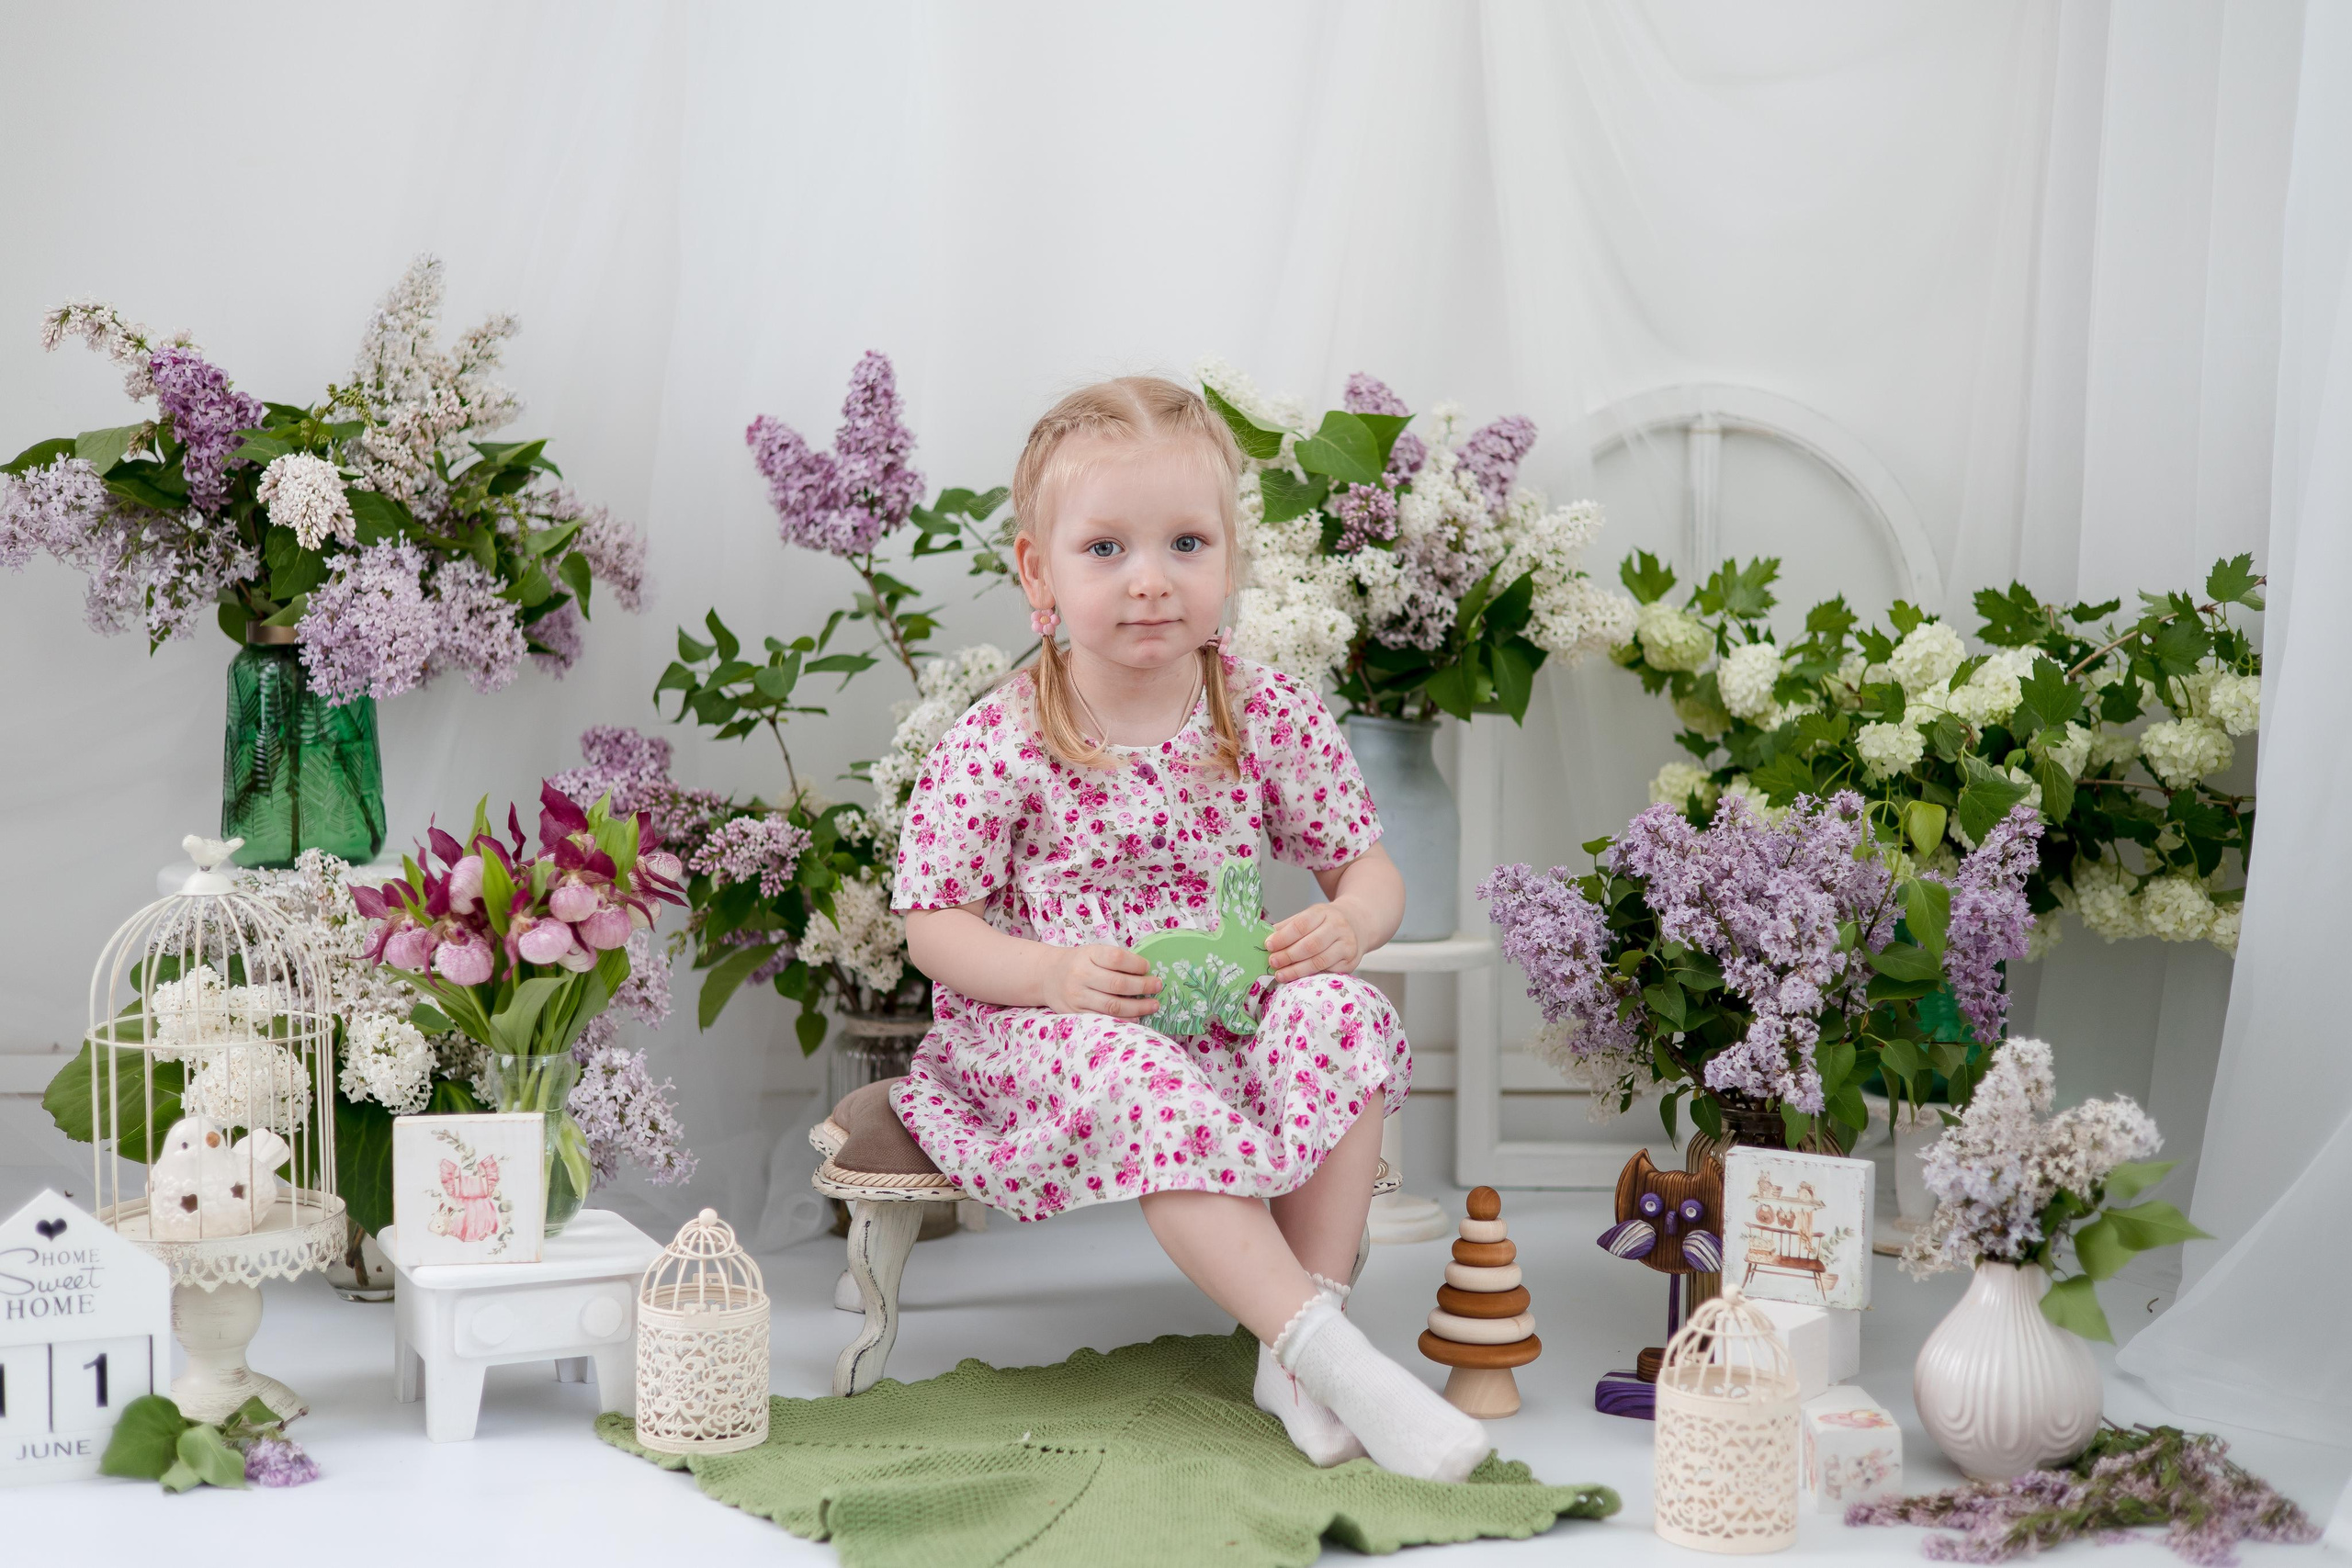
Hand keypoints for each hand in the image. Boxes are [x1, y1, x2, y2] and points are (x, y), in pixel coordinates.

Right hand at [1043, 943, 1161, 1017]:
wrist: (1047, 975)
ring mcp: (1077, 996)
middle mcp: (1080, 975)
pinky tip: (1136, 1017)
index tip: (1148, 967)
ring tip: (1153, 1005)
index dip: (1136, 964)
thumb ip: (1115, 960)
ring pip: (1113, 1005)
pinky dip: (1123, 1020)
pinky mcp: (1075, 1013)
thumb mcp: (1092, 952)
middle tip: (1158, 986)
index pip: (1116, 958)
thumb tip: (1147, 971)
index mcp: (1088, 955)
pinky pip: (1103, 1018)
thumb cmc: (1078, 963)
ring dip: (1138, 1007)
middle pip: (1118, 983)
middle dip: (1143, 986)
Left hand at [1266, 902, 1363, 981]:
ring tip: (1280, 974)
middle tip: (1273, 962)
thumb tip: (1264, 937)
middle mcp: (1338, 927)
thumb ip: (1287, 927)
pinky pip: (1328, 971)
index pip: (1301, 925)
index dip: (1283, 937)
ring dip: (1297, 970)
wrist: (1357, 923)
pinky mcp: (1351, 962)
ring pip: (1319, 961)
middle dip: (1288, 956)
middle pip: (1310, 945)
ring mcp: (1347, 945)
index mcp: (1323, 912)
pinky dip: (1310, 976)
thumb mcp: (1309, 916)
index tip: (1268, 945)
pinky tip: (1298, 978)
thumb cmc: (1326, 922)